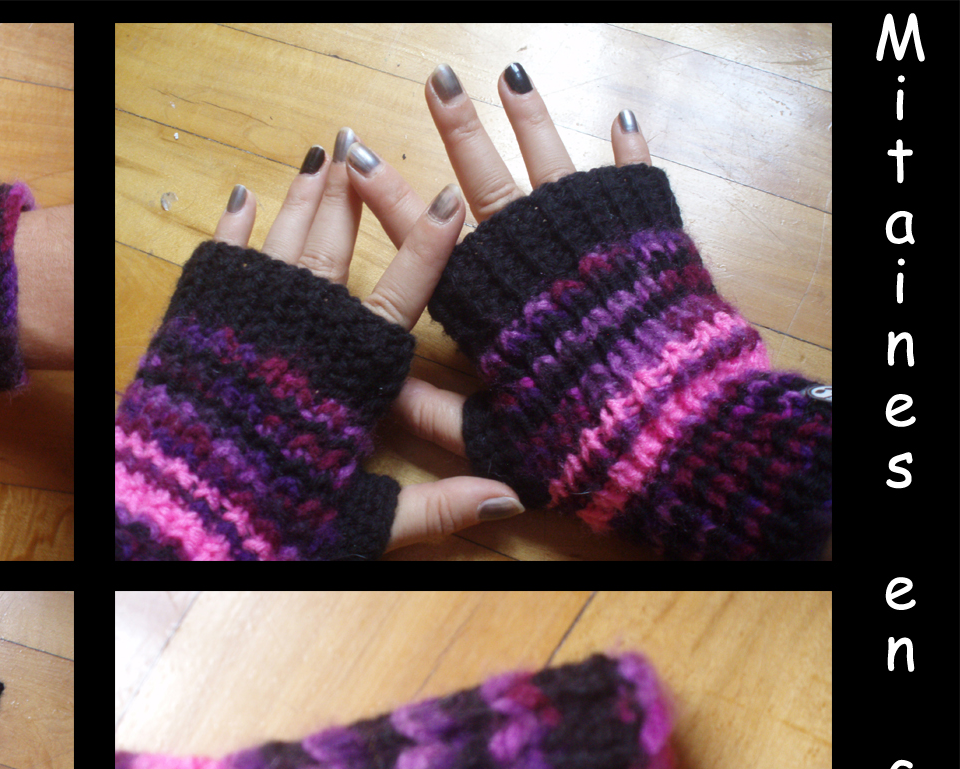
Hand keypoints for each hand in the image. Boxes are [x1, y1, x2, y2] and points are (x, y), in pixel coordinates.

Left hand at [213, 130, 524, 553]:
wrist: (186, 510)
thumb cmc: (274, 518)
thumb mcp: (363, 519)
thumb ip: (435, 507)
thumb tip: (511, 498)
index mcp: (353, 371)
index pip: (402, 297)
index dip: (428, 249)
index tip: (448, 201)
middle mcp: (306, 332)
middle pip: (336, 249)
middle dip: (353, 196)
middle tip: (359, 149)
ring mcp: (251, 319)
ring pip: (285, 242)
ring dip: (304, 197)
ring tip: (319, 157)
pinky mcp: (201, 319)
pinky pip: (224, 258)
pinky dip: (236, 223)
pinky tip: (246, 196)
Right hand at [342, 64, 652, 553]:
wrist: (671, 420)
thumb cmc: (577, 435)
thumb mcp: (492, 437)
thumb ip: (434, 415)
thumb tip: (381, 399)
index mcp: (484, 303)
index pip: (419, 238)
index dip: (384, 197)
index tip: (355, 154)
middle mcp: (529, 256)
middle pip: (482, 178)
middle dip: (455, 127)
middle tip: (436, 81)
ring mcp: (586, 234)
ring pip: (549, 160)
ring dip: (528, 114)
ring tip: (512, 74)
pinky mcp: (642, 230)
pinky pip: (631, 176)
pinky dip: (627, 145)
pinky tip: (620, 116)